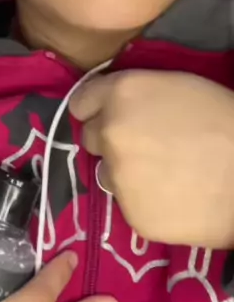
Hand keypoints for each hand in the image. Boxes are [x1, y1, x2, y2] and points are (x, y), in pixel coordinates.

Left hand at [70, 69, 233, 247]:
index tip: (111, 116)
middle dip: (112, 141)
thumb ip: (135, 94)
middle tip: (147, 146)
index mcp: (120, 94)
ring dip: (125, 173)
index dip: (97, 109)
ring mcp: (118, 177)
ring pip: (107, 173)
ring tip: (165, 174)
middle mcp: (110, 133)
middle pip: (92, 138)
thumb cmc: (223, 120)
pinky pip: (128, 204)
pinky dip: (145, 201)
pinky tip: (175, 196)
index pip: (81, 102)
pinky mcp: (132, 215)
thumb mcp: (175, 85)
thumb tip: (113, 106)